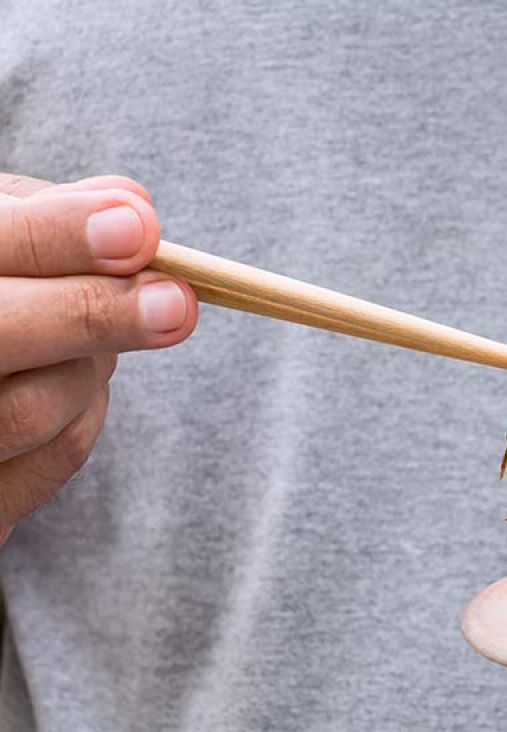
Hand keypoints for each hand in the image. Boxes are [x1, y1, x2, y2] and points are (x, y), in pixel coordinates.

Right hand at [0, 174, 197, 543]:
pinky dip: (88, 408)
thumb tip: (133, 209)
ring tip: (108, 323)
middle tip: (178, 302)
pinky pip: (57, 456)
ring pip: (37, 408)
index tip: (139, 228)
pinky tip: (76, 377)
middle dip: (95, 314)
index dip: (55, 237)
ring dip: (96, 363)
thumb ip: (47, 216)